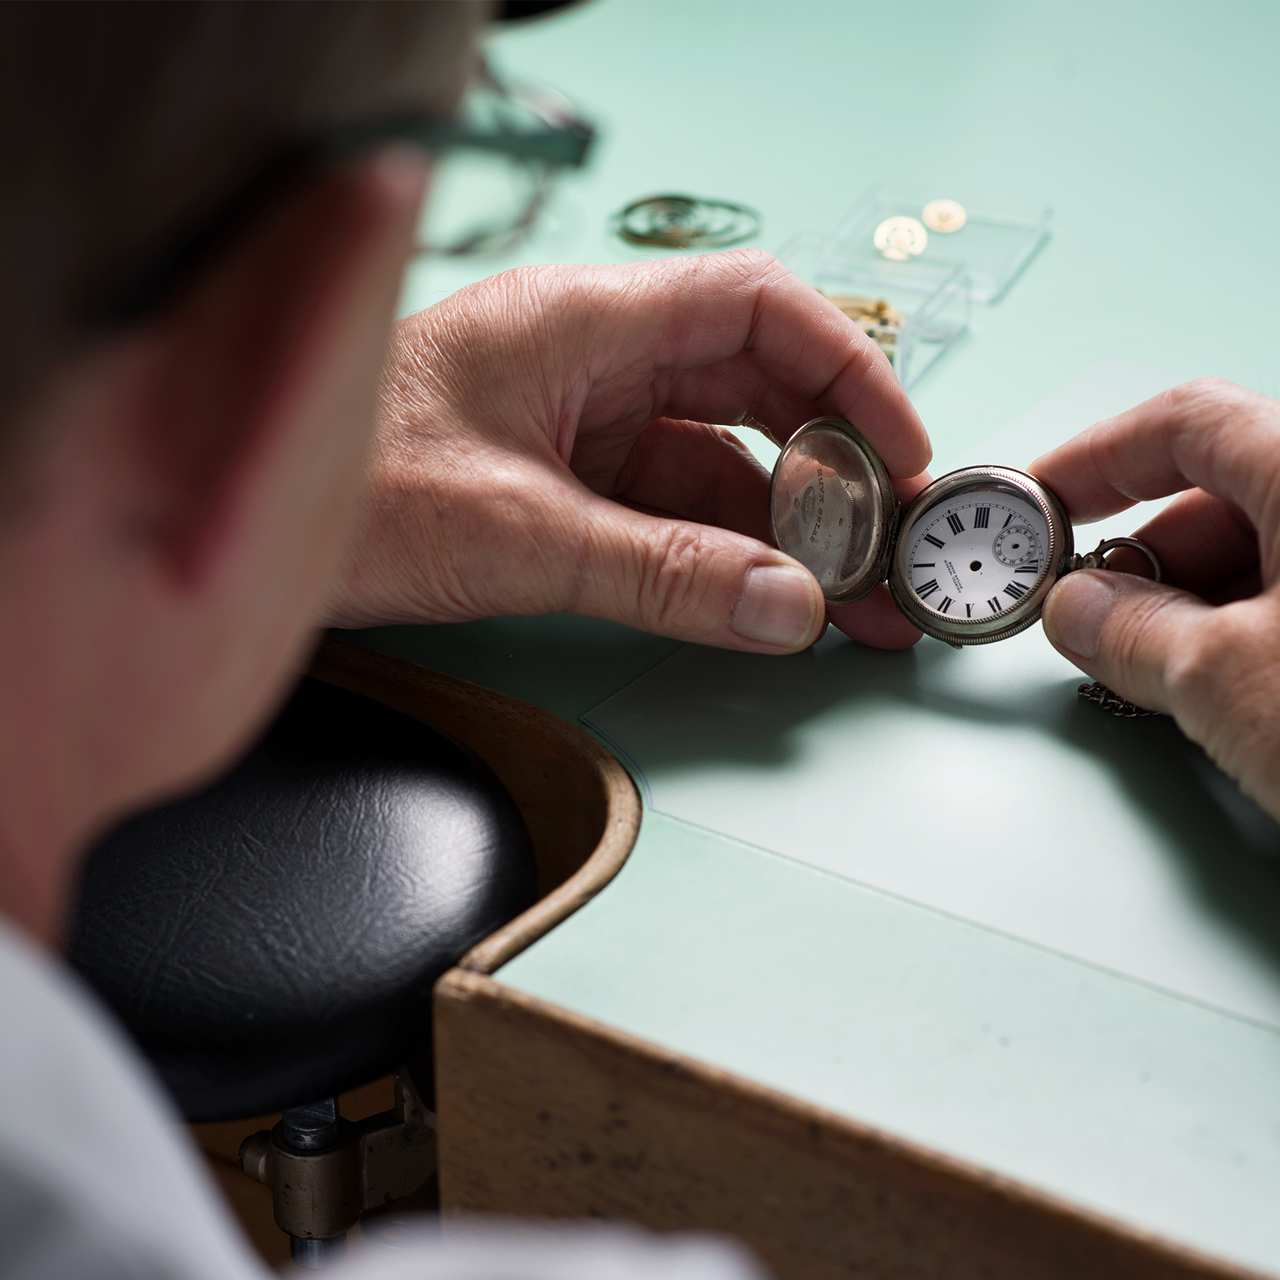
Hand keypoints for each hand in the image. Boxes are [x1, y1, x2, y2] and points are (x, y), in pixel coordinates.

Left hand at [332, 251, 930, 651]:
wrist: (235, 525)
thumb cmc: (343, 490)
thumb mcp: (518, 536)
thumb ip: (663, 574)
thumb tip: (790, 607)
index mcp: (583, 323)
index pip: (756, 308)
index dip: (848, 371)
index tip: (904, 454)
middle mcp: (589, 360)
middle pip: (750, 390)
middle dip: (829, 470)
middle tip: (888, 551)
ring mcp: (574, 423)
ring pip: (711, 461)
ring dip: (781, 528)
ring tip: (847, 603)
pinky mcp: (556, 481)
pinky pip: (663, 508)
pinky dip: (718, 553)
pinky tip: (764, 600)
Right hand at [1031, 378, 1278, 819]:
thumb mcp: (1230, 679)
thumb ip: (1129, 628)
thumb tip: (1080, 609)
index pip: (1187, 422)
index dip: (1097, 456)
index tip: (1042, 501)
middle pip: (1227, 491)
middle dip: (1143, 555)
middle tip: (1087, 616)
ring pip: (1270, 551)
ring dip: (1194, 606)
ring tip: (1156, 673)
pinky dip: (1249, 634)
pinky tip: (1225, 691)